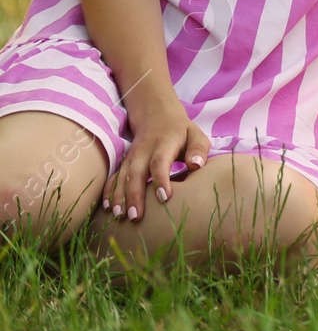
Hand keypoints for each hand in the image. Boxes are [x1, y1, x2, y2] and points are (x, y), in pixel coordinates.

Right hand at [106, 94, 209, 222]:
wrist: (156, 114)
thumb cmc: (181, 131)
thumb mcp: (196, 135)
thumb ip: (198, 149)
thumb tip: (196, 165)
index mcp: (164, 144)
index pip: (160, 162)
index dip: (160, 179)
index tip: (163, 197)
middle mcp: (144, 151)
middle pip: (136, 173)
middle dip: (134, 195)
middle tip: (135, 217)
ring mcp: (131, 157)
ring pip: (122, 177)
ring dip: (119, 197)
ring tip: (119, 217)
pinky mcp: (124, 162)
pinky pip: (113, 177)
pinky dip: (108, 192)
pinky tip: (107, 208)